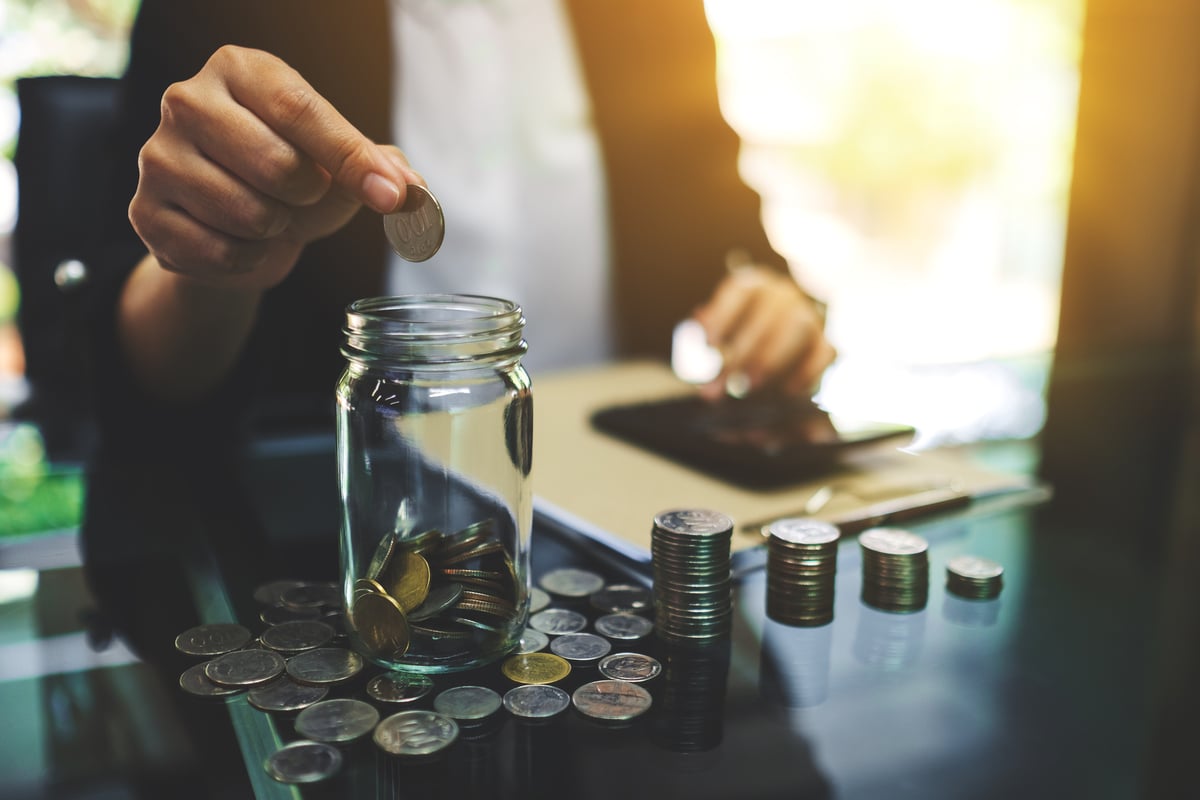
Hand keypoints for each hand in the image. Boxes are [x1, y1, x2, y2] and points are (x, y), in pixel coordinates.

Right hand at [128, 45, 420, 290]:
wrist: (233, 231)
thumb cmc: (292, 183)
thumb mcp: (341, 167)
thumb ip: (384, 169)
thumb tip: (411, 192)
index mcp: (241, 70)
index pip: (302, 110)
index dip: (352, 159)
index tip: (392, 196)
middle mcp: (187, 100)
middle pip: (278, 165)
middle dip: (308, 198)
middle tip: (299, 196)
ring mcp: (157, 156)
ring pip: (250, 215)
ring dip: (276, 231)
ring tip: (266, 217)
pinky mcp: (144, 212)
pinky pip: (219, 252)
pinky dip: (245, 259)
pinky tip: (237, 241)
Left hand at [691, 266, 835, 398]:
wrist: (780, 342)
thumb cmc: (742, 335)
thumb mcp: (721, 331)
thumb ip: (710, 335)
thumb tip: (700, 329)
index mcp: (755, 286)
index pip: (741, 290)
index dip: (723, 314)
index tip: (708, 343)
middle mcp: (784, 295)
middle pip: (767, 315)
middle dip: (741, 351)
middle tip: (722, 381)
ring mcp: (809, 315)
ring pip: (797, 327)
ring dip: (771, 357)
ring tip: (749, 385)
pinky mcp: (825, 342)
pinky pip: (824, 351)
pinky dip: (808, 371)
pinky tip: (788, 390)